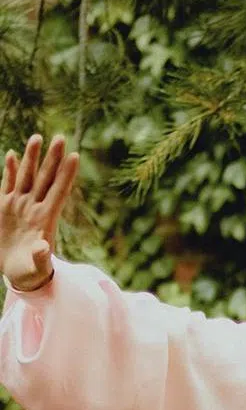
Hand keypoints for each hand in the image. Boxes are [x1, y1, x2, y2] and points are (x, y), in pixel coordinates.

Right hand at [0, 133, 79, 291]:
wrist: (17, 272)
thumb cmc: (31, 273)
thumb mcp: (36, 268)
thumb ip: (40, 257)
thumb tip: (43, 248)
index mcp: (46, 219)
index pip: (59, 192)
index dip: (66, 175)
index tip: (75, 156)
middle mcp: (34, 207)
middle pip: (45, 178)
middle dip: (52, 158)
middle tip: (61, 137)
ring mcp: (20, 205)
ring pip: (27, 176)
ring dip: (31, 157)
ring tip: (38, 137)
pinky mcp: (4, 206)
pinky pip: (7, 184)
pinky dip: (9, 170)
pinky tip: (11, 154)